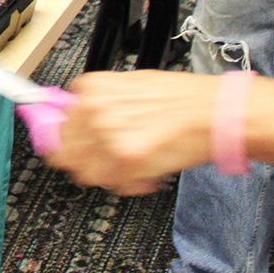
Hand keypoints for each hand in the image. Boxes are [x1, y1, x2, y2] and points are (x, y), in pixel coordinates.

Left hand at [45, 70, 227, 194]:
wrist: (215, 112)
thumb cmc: (182, 99)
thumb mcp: (129, 87)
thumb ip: (98, 104)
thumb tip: (73, 122)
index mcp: (92, 89)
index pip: (59, 126)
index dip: (71, 140)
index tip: (75, 147)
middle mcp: (95, 111)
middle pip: (67, 153)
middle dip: (87, 160)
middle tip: (108, 160)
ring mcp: (109, 136)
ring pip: (87, 173)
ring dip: (108, 173)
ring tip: (131, 163)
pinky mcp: (127, 161)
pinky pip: (115, 185)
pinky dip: (131, 183)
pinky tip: (147, 168)